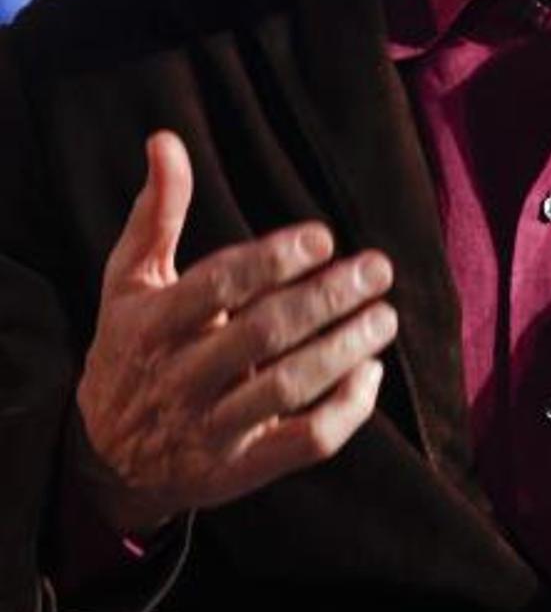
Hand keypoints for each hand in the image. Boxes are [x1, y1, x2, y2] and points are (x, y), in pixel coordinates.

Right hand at [76, 131, 396, 534]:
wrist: (105, 459)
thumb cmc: (130, 348)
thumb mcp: (129, 281)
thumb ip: (156, 213)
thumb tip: (166, 141)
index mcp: (152, 324)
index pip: (219, 286)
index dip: (274, 259)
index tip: (323, 238)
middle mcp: (179, 378)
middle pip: (262, 334)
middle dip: (327, 298)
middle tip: (377, 269)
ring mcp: (209, 429)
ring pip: (286, 388)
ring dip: (345, 350)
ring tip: (385, 316)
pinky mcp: (239, 470)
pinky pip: (302, 443)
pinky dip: (345, 410)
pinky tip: (370, 374)